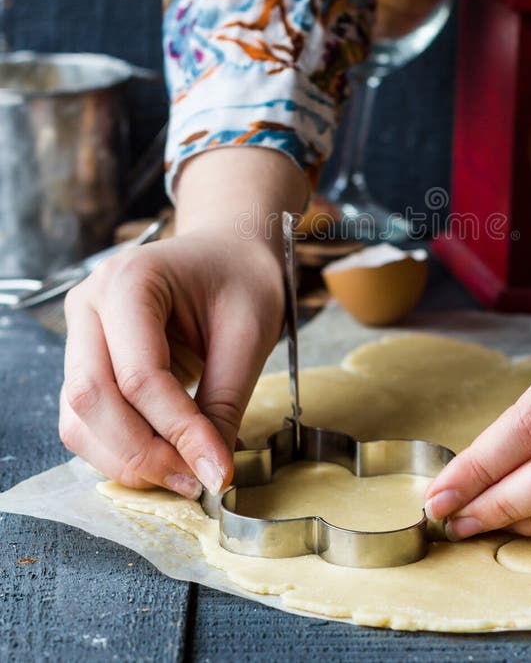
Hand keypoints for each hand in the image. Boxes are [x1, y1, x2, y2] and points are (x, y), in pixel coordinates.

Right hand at [59, 147, 306, 498]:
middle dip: (143, 452)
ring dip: (126, 458)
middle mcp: (90, 303)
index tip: (216, 471)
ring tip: (184, 475)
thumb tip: (211, 472)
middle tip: (196, 480)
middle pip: (92, 398)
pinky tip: (164, 458)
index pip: (139, 374)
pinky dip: (120, 448)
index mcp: (131, 280)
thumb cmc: (241, 279)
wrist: (228, 252)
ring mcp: (80, 331)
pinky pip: (85, 418)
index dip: (177, 430)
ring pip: (78, 417)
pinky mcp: (85, 359)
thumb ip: (225, 403)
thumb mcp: (248, 334)